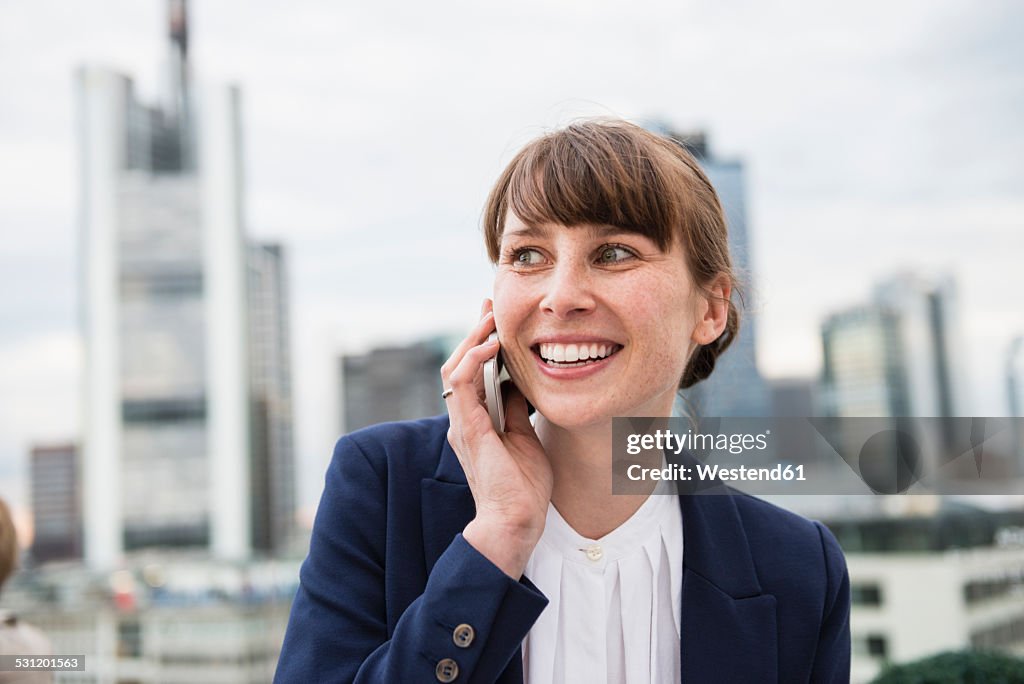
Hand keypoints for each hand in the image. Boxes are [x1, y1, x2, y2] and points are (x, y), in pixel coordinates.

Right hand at [441, 299, 552, 577]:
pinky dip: (474, 361)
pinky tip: (492, 345)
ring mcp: (462, 424)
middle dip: (474, 332)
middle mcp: (462, 420)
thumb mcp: (525, 436)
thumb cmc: (523, 487)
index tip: (495, 319)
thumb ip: (516, 410)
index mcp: (475, 421)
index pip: (472, 372)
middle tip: (489, 305)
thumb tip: (519, 384)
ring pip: (455, 369)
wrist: (517, 521)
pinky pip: (462, 385)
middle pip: (459, 364)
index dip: (481, 343)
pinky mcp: (468, 430)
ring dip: (472, 340)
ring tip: (490, 317)